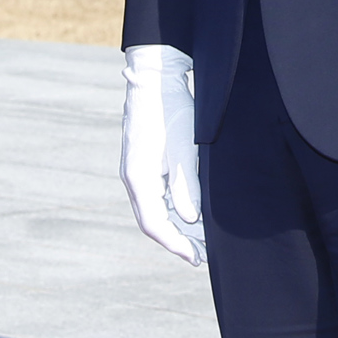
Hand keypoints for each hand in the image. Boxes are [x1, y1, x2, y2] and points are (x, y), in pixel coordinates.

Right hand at [121, 45, 205, 265]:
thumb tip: (190, 219)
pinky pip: (157, 195)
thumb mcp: (184, 149)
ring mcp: (137, 171)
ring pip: (155, 209)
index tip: (196, 258)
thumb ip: (185, 186)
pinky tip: (192, 213)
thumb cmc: (171, 110)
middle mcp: (133, 178)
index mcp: (139, 178)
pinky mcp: (145, 163)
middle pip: (153, 221)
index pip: (154, 224)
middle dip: (178, 240)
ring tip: (202, 239)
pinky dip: (174, 208)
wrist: (155, 79)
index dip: (175, 245)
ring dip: (176, 225)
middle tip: (203, 256)